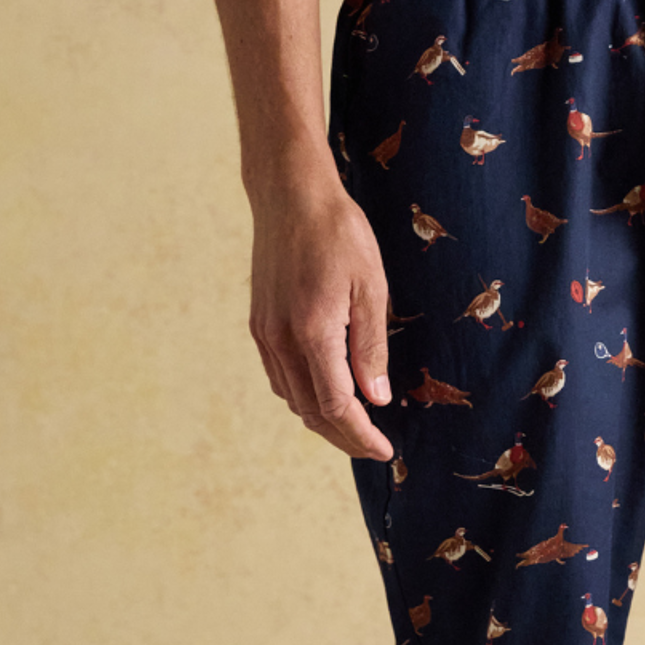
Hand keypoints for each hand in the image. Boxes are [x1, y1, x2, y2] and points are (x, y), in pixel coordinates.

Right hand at [247, 167, 394, 459]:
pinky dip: (303, 396)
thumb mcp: (371, 288)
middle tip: (374, 447)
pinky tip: (325, 395)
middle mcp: (281, 340)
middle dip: (344, 438)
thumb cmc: (338, 233)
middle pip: (311, 412)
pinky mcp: (259, 324)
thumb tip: (376, 400)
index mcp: (312, 333)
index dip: (361, 436)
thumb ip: (371, 349)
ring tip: (355, 427)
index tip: (385, 450)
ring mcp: (265, 333)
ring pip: (292, 398)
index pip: (337, 407)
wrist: (290, 193)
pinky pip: (280, 377)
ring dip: (323, 421)